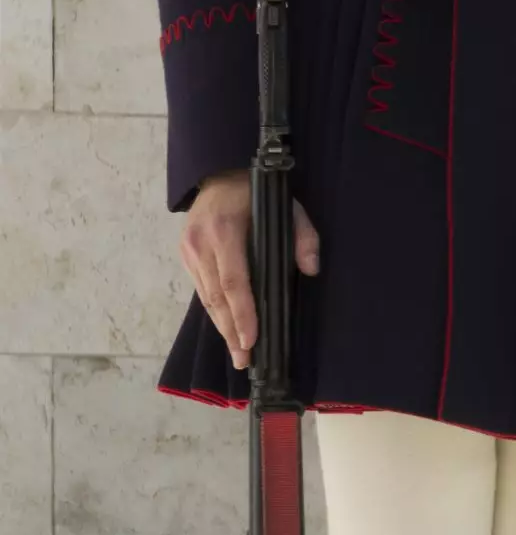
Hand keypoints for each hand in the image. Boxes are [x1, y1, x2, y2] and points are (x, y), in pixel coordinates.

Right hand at [179, 173, 319, 370]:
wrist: (219, 174)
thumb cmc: (257, 192)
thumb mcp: (289, 207)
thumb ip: (303, 236)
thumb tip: (310, 269)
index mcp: (224, 232)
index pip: (233, 282)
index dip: (242, 314)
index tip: (251, 339)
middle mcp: (201, 244)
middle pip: (216, 298)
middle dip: (231, 332)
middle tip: (244, 360)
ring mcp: (189, 251)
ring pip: (206, 298)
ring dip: (222, 327)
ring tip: (237, 354)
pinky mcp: (186, 255)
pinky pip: (202, 290)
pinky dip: (216, 311)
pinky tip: (228, 329)